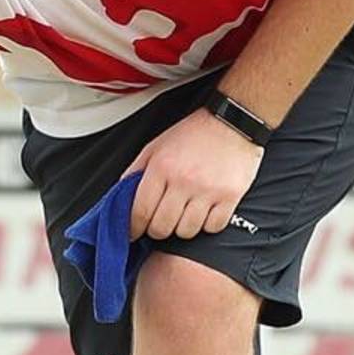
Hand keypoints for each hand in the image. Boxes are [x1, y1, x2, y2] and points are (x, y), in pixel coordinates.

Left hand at [125, 108, 263, 240]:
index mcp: (161, 167)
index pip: (140, 211)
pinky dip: (206, 226)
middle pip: (161, 227)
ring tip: (182, 215)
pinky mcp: (230, 196)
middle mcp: (184, 180)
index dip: (133, 228)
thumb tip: (121, 197)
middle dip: (156, 230)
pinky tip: (203, 213)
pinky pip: (212, 228)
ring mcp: (208, 190)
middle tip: (159, 223)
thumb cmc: (192, 135)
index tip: (133, 233)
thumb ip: (135, 171)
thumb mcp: (155, 146)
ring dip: (181, 229)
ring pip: (186, 231)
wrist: (232, 122)